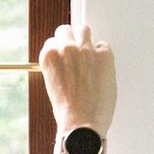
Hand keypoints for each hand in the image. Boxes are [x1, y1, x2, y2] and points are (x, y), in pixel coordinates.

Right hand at [40, 22, 115, 138]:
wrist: (82, 123)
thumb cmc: (67, 111)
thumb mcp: (53, 84)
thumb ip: (59, 67)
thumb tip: (68, 60)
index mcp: (49, 56)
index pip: (53, 41)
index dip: (60, 49)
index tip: (66, 57)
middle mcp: (65, 48)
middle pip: (67, 30)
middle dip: (72, 40)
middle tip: (78, 53)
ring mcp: (85, 49)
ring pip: (84, 29)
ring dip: (86, 40)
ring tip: (90, 56)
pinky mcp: (104, 55)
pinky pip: (103, 45)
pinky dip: (103, 55)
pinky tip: (101, 70)